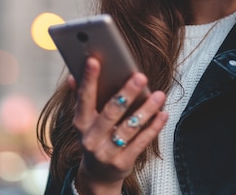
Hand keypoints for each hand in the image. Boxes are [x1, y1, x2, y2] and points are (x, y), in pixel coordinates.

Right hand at [72, 57, 167, 194]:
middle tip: (140, 76)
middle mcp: (91, 139)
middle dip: (126, 93)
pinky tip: (163, 114)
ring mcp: (106, 153)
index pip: (84, 98)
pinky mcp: (122, 163)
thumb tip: (72, 75)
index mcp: (80, 123)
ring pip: (129, 128)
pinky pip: (141, 143)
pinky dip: (153, 128)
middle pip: (110, 112)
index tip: (94, 60)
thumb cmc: (95, 137)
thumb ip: (81, 98)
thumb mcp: (85, 121)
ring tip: (159, 94)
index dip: (88, 80)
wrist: (98, 175)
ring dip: (146, 110)